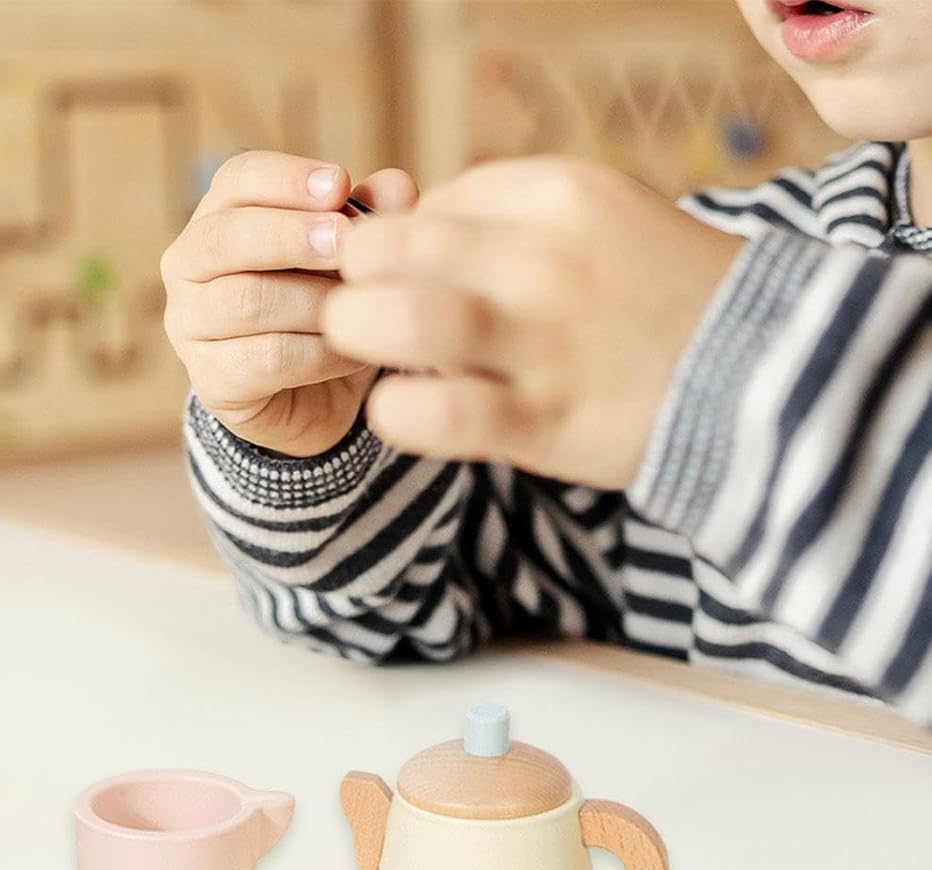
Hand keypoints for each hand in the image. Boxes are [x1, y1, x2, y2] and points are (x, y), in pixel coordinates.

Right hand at [161, 151, 418, 455]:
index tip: (340, 186)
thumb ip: (370, 216)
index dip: (286, 179)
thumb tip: (395, 186)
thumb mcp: (352, 256)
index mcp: (218, 216)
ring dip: (312, 301)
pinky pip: (264, 360)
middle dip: (290, 236)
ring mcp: (190, 327)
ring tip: (356, 307)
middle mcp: (188, 267)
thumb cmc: (325, 307)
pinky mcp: (210, 381)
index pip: (236, 179)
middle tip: (344, 243)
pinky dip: (318, 354)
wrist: (314, 398)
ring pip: (245, 302)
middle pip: (223, 238)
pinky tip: (351, 353)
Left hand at [323, 158, 743, 488]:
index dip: (393, 251)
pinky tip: (403, 413)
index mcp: (557, 193)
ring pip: (398, 321)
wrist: (771, 375)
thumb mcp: (595, 219)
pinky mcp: (545, 421)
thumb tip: (401, 231)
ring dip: (361, 339)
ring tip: (374, 358)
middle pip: (386, 251)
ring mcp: (544, 340)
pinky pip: (432, 415)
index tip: (404, 283)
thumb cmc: (658, 299)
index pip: (424, 208)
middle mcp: (544, 257)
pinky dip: (396, 415)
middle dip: (353, 286)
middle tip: (364, 317)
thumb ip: (502, 218)